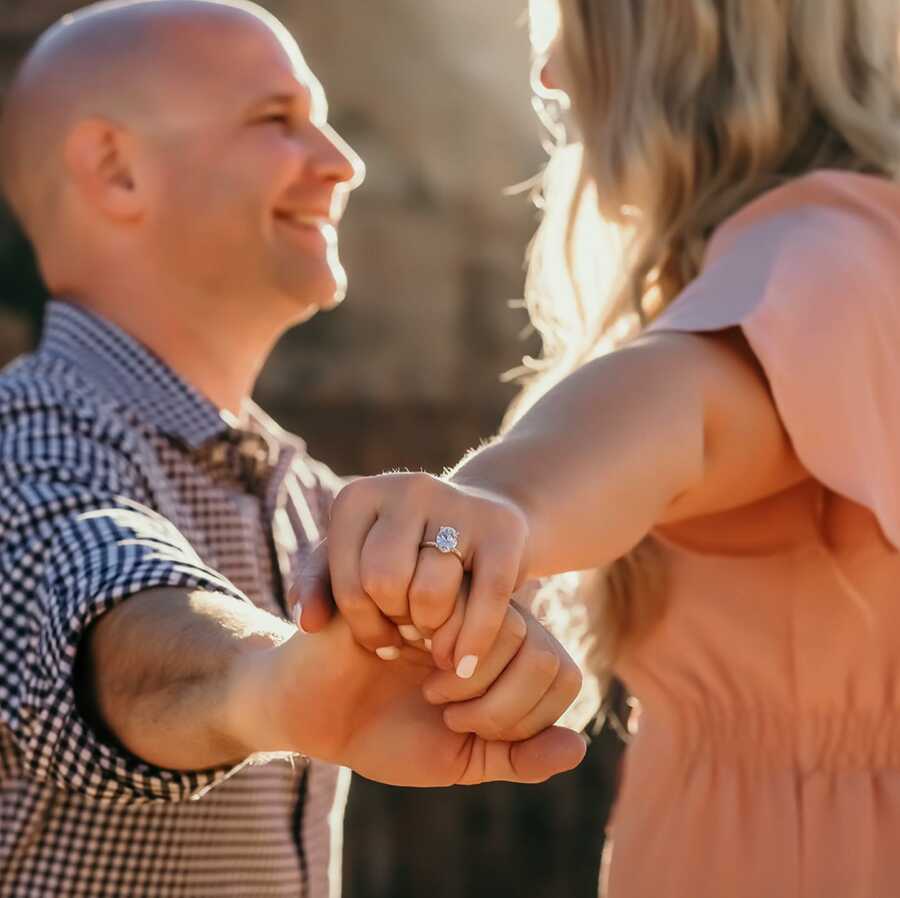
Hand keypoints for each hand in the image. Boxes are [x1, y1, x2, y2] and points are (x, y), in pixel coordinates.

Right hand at [292, 555, 582, 743]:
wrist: (313, 715)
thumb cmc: (385, 734)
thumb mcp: (460, 759)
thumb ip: (517, 756)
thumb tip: (577, 748)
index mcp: (503, 655)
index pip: (560, 673)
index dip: (522, 714)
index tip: (468, 729)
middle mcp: (483, 618)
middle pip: (537, 645)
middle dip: (492, 699)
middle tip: (441, 704)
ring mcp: (450, 597)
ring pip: (505, 621)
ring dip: (465, 673)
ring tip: (422, 680)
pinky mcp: (414, 580)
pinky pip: (452, 596)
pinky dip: (429, 642)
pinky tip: (396, 650)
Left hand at [294, 473, 529, 679]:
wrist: (483, 525)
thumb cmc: (406, 555)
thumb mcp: (356, 563)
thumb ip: (320, 588)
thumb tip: (309, 622)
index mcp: (359, 496)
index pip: (347, 579)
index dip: (362, 622)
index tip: (380, 635)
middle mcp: (408, 488)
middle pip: (385, 583)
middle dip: (397, 620)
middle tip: (410, 629)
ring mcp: (459, 502)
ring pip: (431, 592)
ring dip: (433, 631)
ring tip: (434, 633)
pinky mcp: (503, 526)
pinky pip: (485, 597)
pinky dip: (474, 640)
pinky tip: (464, 664)